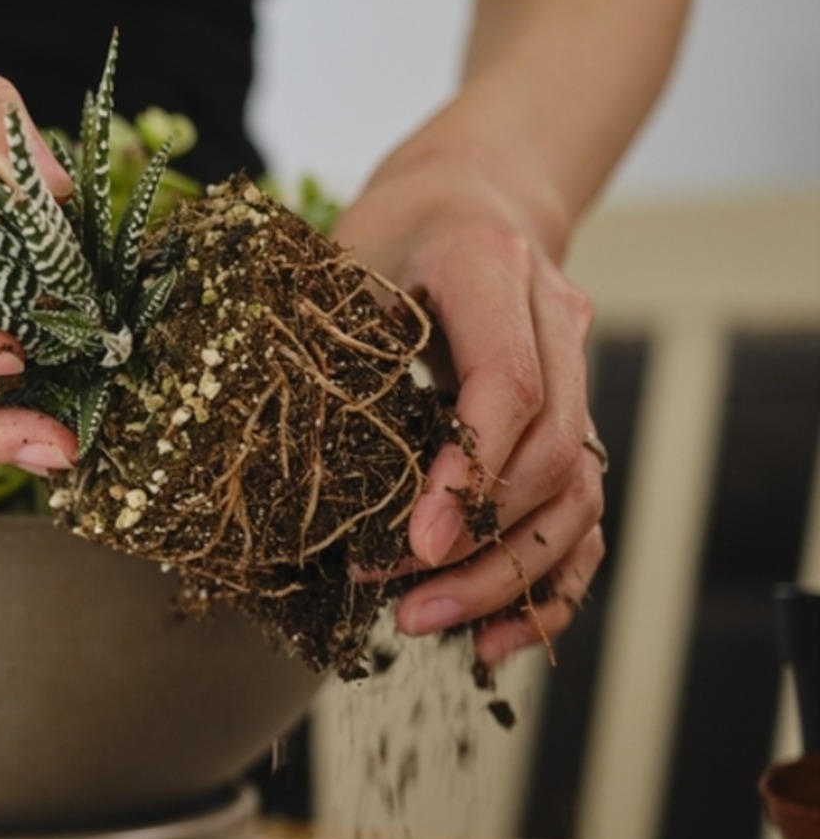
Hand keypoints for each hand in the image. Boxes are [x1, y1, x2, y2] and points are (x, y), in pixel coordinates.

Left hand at [334, 152, 604, 664]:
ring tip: (425, 623)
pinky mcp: (575, 422)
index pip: (507, 387)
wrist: (470, 198)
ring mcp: (580, 376)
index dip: (467, 474)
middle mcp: (559, 324)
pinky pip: (583, 514)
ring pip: (577, 496)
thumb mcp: (337, 260)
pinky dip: (546, 582)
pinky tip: (496, 640)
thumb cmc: (387, 231)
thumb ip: (317, 336)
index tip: (415, 542)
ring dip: (507, 574)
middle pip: (553, 455)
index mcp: (492, 270)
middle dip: (478, 544)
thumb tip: (255, 443)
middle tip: (402, 602)